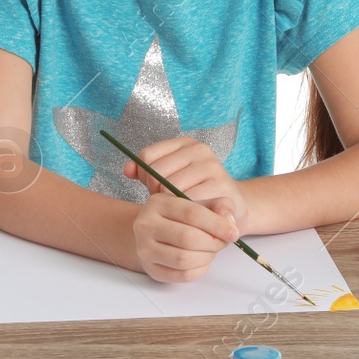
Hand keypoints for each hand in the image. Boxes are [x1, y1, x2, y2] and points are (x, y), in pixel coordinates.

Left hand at [123, 136, 251, 230]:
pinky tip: (187, 215)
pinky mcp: (220, 183)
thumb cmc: (196, 192)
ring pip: (170, 187)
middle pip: (157, 171)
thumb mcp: (170, 177)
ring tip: (176, 209)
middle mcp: (198, 149)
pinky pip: (187, 200)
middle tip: (165, 203)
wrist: (231, 206)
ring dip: (169, 203)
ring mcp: (211, 165)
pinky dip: (183, 211)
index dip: (144, 175)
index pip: (148, 155)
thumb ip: (146, 173)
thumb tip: (127, 170)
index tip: (152, 187)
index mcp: (184, 143)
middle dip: (155, 192)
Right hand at [131, 191, 239, 282]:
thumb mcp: (199, 203)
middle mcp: (146, 224)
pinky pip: (182, 275)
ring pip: (184, 259)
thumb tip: (229, 222)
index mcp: (159, 202)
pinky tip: (203, 261)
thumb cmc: (180, 218)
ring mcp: (145, 249)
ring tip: (212, 250)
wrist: (152, 234)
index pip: (192, 213)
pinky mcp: (151, 269)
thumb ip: (219, 206)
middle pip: (187, 238)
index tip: (233, 232)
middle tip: (223, 242)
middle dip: (212, 242)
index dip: (217, 224)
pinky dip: (199, 270)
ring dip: (206, 257)